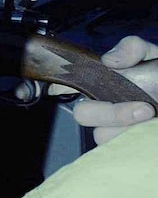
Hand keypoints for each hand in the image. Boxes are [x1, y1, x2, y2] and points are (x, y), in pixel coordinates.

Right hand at [17, 35, 157, 143]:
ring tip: (152, 118)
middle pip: (84, 115)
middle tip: (143, 108)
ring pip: (103, 135)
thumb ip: (132, 48)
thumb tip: (110, 61)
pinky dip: (134, 139)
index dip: (50, 86)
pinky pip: (118, 149)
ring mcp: (116, 131)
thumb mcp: (153, 55)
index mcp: (104, 84)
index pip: (67, 85)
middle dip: (109, 113)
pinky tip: (150, 130)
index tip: (55, 86)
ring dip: (128, 127)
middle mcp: (105, 107)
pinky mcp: (127, 148)